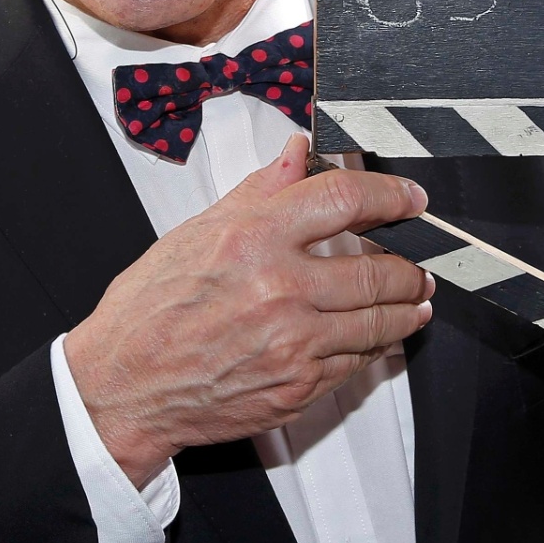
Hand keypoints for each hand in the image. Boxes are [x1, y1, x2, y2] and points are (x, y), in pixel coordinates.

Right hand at [64, 133, 433, 486]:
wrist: (124, 386)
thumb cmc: (150, 310)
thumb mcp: (196, 232)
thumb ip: (259, 192)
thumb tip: (298, 154)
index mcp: (253, 239)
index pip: (345, 200)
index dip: (390, 196)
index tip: (408, 199)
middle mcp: (278, 290)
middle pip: (377, 270)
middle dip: (410, 265)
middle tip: (419, 261)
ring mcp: (292, 345)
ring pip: (378, 322)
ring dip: (406, 308)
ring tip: (415, 298)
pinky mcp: (297, 388)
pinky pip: (356, 363)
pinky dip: (375, 346)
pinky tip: (379, 335)